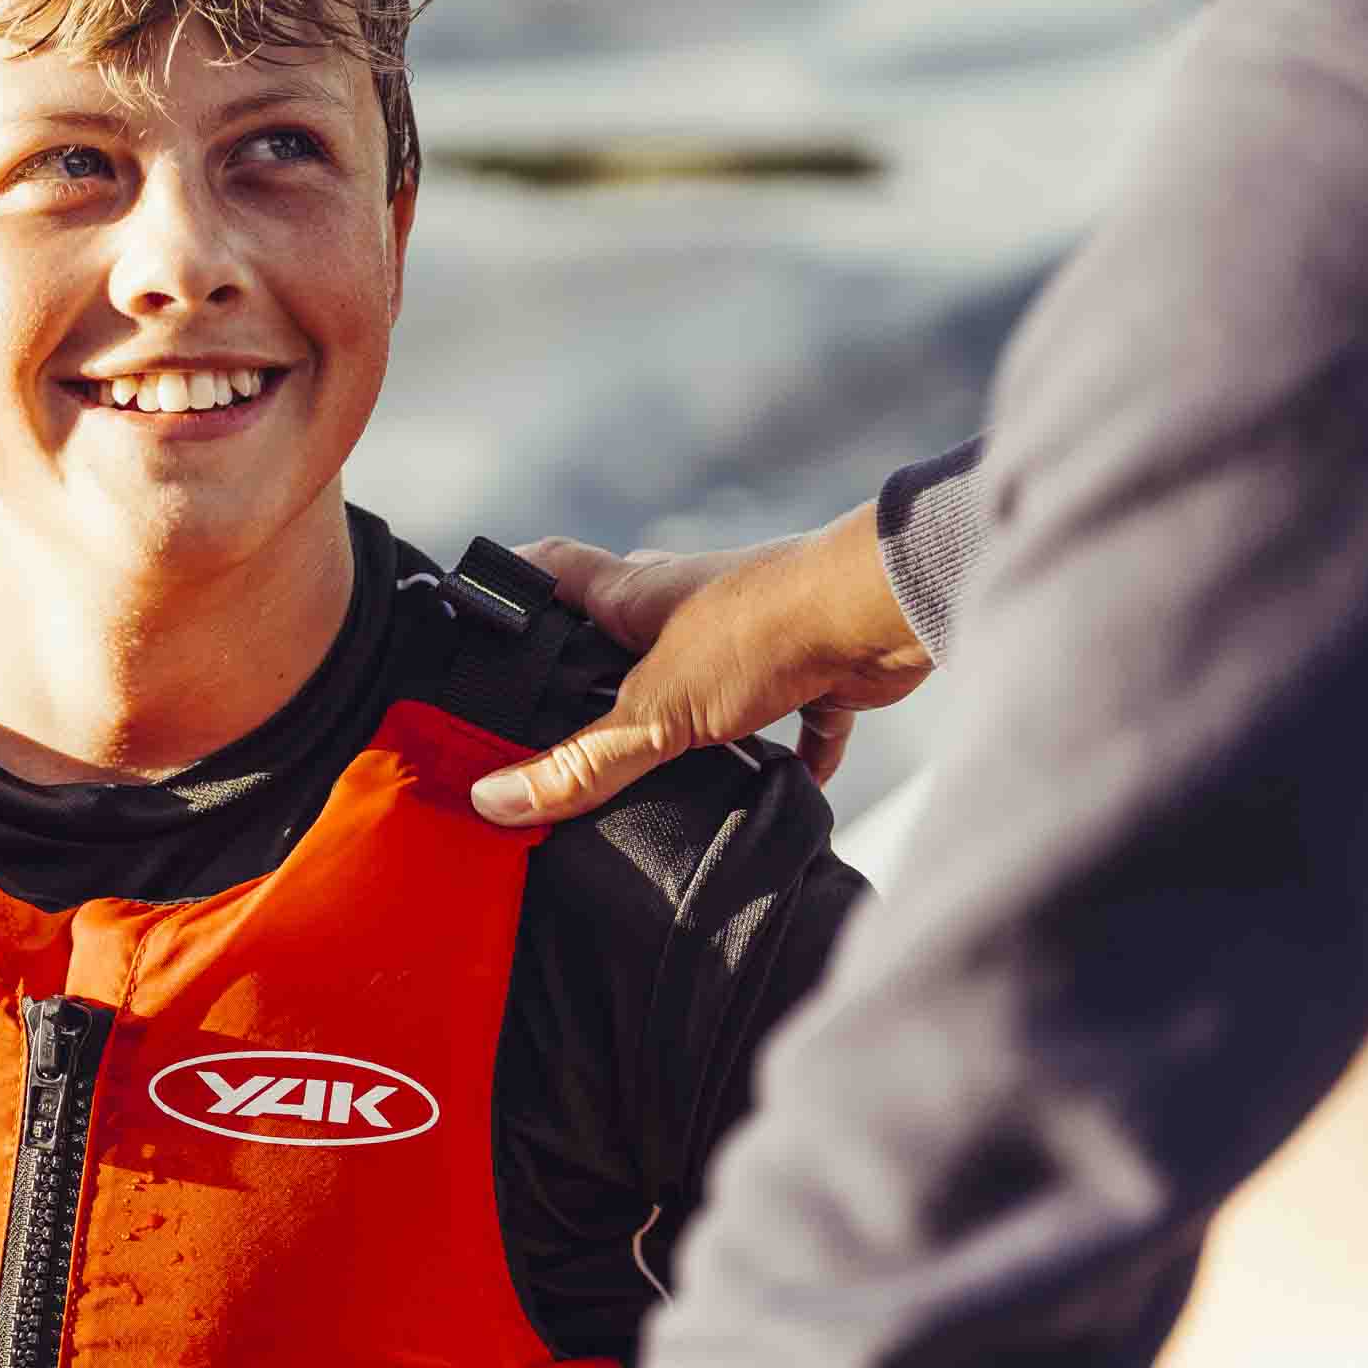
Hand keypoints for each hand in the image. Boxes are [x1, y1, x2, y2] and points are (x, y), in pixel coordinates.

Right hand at [467, 508, 932, 826]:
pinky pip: (798, 712)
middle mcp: (690, 603)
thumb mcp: (654, 710)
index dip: (520, 581)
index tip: (490, 608)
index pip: (557, 569)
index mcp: (637, 595)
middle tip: (572, 715)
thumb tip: (498, 799)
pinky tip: (791, 783)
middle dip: (600, 664)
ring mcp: (751, 630)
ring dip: (694, 712)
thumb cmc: (764, 629)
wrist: (878, 614)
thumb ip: (581, 761)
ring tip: (667, 765)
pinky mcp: (812, 664)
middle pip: (627, 624)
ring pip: (708, 670)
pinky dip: (794, 747)